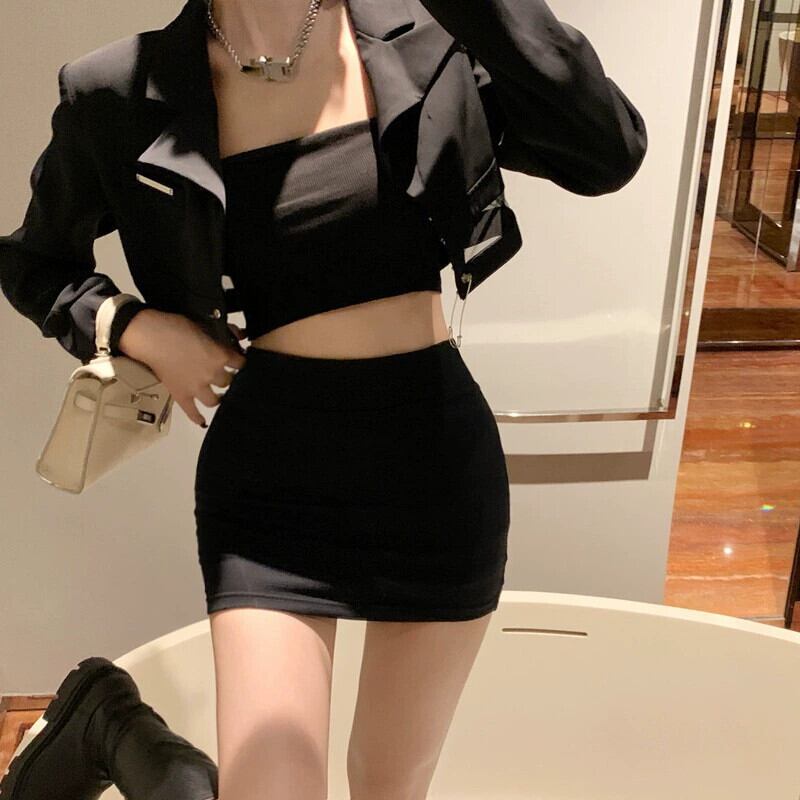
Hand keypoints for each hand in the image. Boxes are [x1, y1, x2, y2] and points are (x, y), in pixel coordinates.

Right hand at [119, 309, 247, 426]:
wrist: (150, 337)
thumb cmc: (175, 326)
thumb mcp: (203, 325)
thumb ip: (221, 335)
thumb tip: (237, 336)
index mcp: (220, 356)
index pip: (240, 364)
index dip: (240, 362)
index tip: (238, 362)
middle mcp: (212, 375)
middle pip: (228, 382)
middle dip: (228, 377)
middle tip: (225, 375)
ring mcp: (196, 388)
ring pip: (215, 400)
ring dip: (218, 397)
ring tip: (218, 395)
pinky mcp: (181, 395)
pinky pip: (192, 412)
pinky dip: (198, 418)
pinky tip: (202, 421)